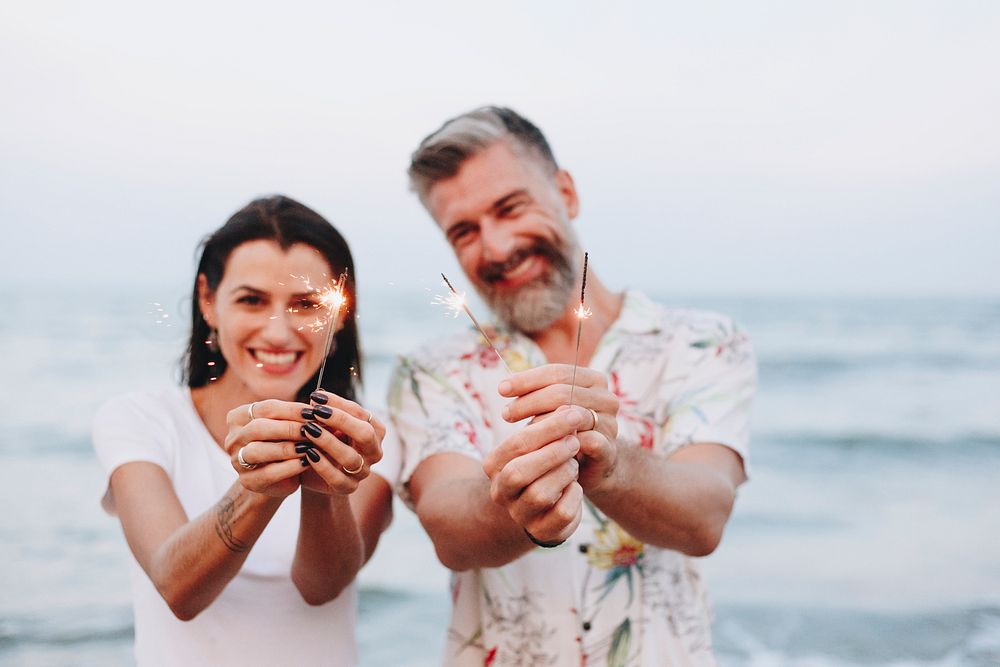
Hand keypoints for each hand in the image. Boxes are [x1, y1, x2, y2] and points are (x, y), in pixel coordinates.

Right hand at [225, 400, 312, 497]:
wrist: (279, 478)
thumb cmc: (285, 443)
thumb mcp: (289, 426)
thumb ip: (298, 416)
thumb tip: (319, 403)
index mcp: (239, 417)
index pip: (266, 408)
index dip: (292, 409)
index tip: (314, 412)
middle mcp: (233, 438)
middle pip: (259, 428)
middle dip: (289, 428)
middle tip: (312, 429)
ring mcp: (236, 461)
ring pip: (258, 450)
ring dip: (287, 448)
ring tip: (309, 446)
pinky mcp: (247, 481)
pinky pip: (268, 473)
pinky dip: (290, 467)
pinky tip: (307, 463)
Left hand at [298, 391, 384, 494]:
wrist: (315, 473)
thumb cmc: (323, 441)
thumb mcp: (326, 424)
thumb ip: (325, 412)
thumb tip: (317, 396)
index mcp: (375, 431)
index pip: (361, 413)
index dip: (339, 403)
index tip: (316, 396)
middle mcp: (374, 451)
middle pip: (365, 434)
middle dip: (340, 420)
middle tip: (316, 412)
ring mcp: (363, 471)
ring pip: (351, 457)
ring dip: (328, 442)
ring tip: (308, 430)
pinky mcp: (348, 487)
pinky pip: (338, 478)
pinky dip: (323, 465)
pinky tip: (308, 454)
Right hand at [482, 408, 585, 544]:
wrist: (542, 505)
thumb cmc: (540, 464)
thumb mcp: (538, 444)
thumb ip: (549, 428)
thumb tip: (568, 407)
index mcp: (493, 466)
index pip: (515, 445)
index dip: (546, 428)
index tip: (572, 414)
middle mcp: (500, 492)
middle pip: (518, 472)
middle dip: (551, 453)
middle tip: (574, 440)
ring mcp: (520, 515)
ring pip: (540, 494)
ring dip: (563, 474)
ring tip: (574, 463)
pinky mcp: (542, 532)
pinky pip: (561, 514)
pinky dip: (574, 496)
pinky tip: (576, 487)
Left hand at [499, 364, 620, 493]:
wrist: (593, 468)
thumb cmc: (565, 431)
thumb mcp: (551, 408)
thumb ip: (536, 394)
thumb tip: (505, 385)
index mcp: (594, 380)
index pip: (558, 372)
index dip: (527, 379)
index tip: (501, 389)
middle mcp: (607, 398)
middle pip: (563, 392)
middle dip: (529, 401)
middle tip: (505, 413)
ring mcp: (611, 424)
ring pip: (571, 416)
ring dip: (540, 424)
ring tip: (517, 432)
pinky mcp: (609, 450)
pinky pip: (583, 442)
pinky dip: (558, 444)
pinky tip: (538, 450)